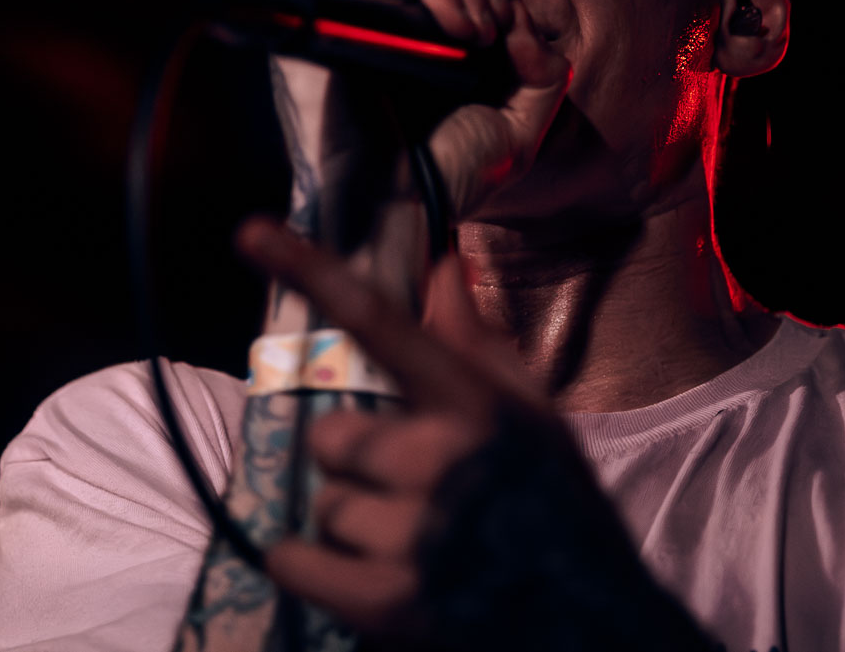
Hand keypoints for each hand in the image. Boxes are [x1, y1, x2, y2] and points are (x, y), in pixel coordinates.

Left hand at [236, 218, 709, 649]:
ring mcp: (413, 530)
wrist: (593, 626)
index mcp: (475, 404)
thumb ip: (474, 345)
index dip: (312, 272)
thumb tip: (441, 266)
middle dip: (360, 465)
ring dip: (353, 525)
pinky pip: (293, 560)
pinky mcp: (387, 600)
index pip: (380, 323)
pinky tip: (363, 577)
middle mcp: (441, 457)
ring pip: (322, 503)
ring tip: (414, 544)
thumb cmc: (556, 512)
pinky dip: (310, 571)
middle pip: (331, 437)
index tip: (251, 232)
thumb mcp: (532, 419)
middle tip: (414, 493)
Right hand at [278, 0, 570, 229]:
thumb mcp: (517, 124)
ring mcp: (349, 22)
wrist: (401, 211)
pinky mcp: (325, 20)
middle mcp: (379, 28)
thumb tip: (520, 23)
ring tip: (482, 35)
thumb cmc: (449, 176)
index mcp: (415, 45)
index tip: (515, 41)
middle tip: (499, 34)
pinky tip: (462, 30)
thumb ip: (540, 71)